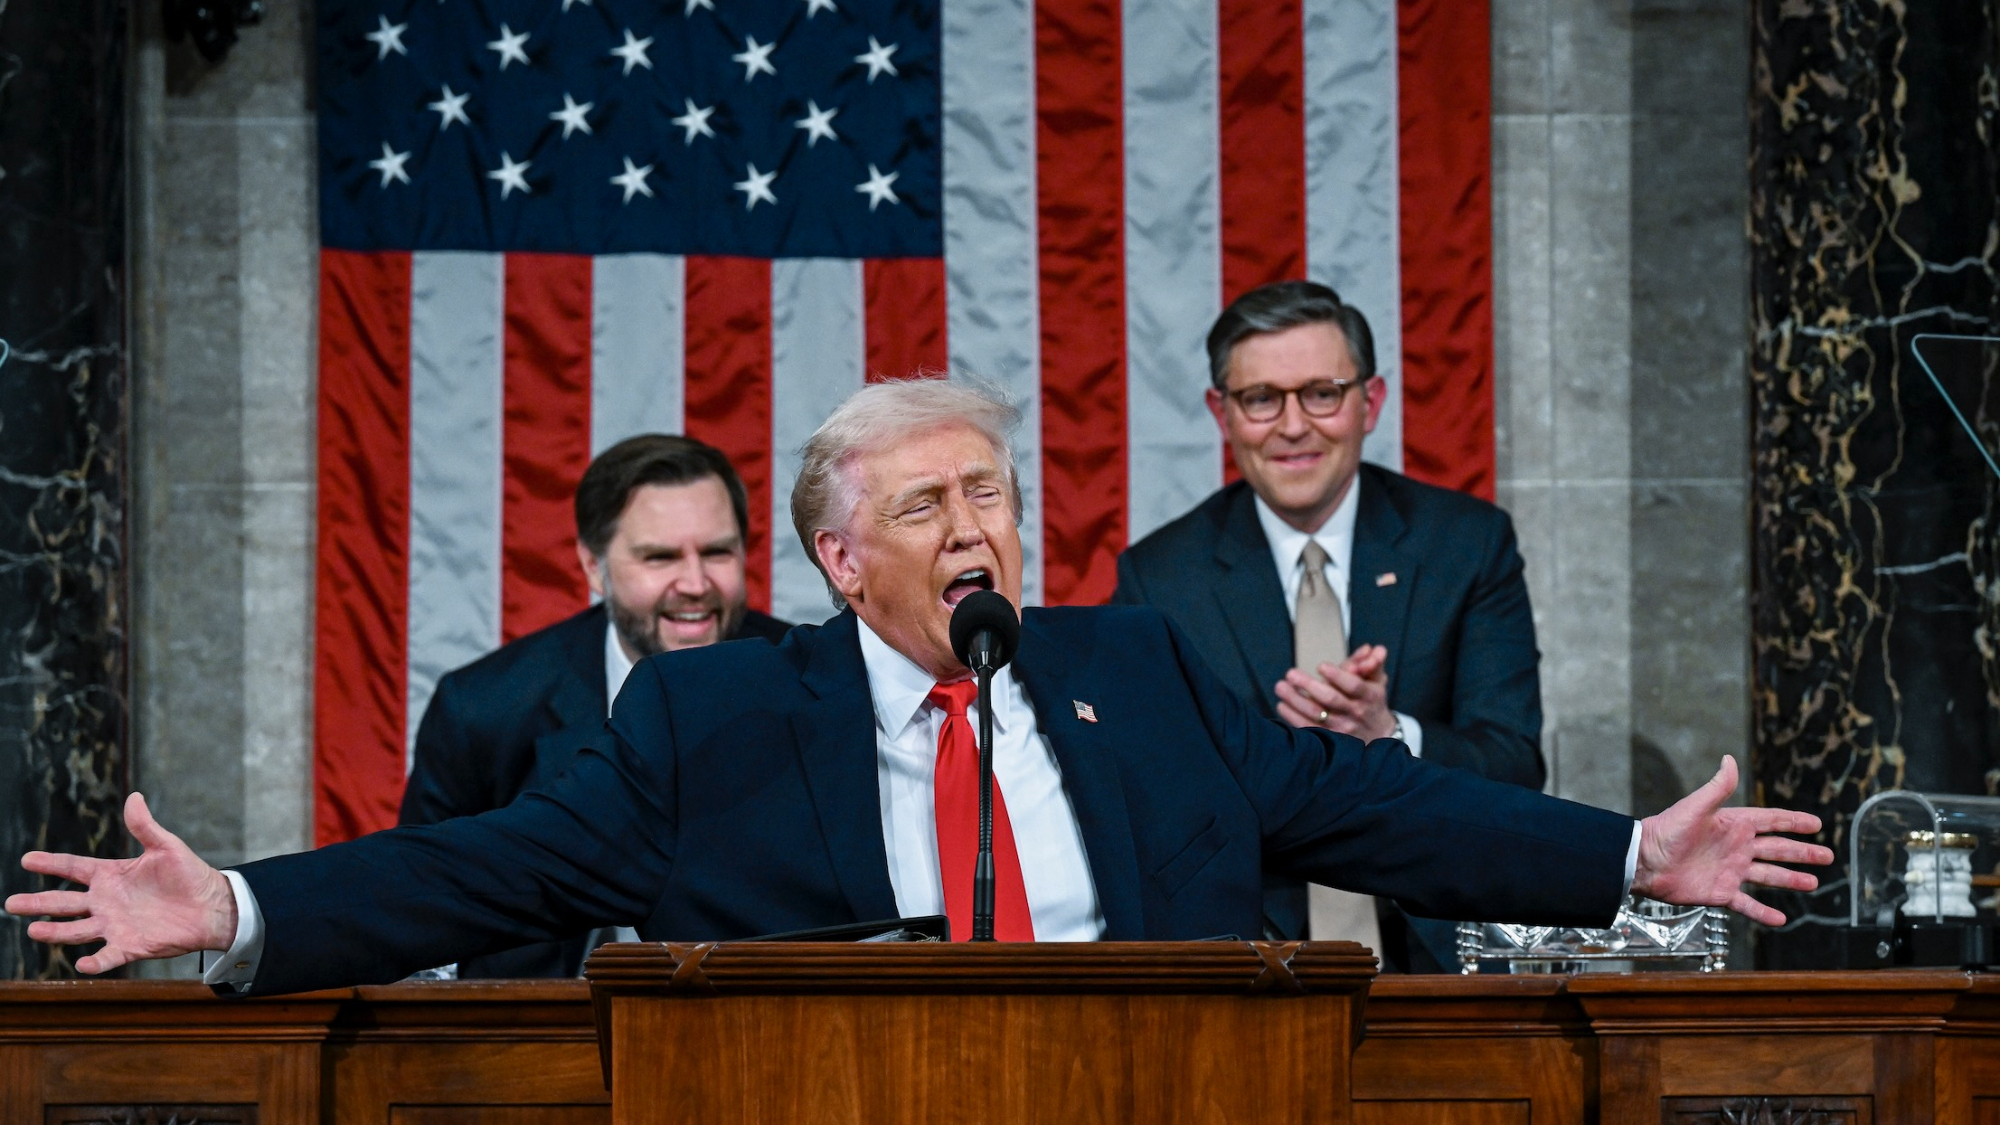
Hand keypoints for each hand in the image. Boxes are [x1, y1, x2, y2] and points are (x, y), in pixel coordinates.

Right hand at [4, 792, 237, 973]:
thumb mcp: (167, 847)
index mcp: (111, 875)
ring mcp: (115, 925)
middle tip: (11, 903)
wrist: (212, 905)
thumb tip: (134, 797)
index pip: (73, 868)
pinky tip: (81, 963)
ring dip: (56, 931)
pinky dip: (95, 961)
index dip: (51, 863)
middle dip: (38, 902)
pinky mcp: (131, 946)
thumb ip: (145, 826)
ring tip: (34, 930)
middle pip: (64, 902)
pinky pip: (108, 956)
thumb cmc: (189, 874)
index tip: (27, 859)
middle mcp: (106, 901)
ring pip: (77, 930)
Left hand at [1275, 644, 1396, 740]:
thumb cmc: (1372, 701)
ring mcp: (1343, 729)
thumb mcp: (1376, 681)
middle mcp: (1356, 713)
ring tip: (1281, 686)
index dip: (1337, 676)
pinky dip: (1293, 717)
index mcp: (1369, 696)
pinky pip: (1308, 729)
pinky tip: (1282, 705)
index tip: (1321, 665)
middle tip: (1291, 673)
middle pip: (1331, 699)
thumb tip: (1371, 648)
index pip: (1354, 686)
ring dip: (1295, 700)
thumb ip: (1371, 662)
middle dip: (1309, 685)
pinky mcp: (1330, 740)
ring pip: (1316, 714)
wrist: (1378, 734)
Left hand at [1631, 756, 1830, 925]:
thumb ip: (1717, 787)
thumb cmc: (1666, 831)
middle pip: (1778, 849)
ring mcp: (1731, 871)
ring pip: (1769, 876)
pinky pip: (1748, 904)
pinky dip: (1764, 913)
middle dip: (1803, 853)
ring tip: (1813, 883)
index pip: (1772, 821)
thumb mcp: (1695, 807)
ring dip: (1791, 879)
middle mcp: (1736, 848)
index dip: (1794, 822)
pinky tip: (1781, 919)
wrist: (1645, 862)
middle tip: (1828, 856)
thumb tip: (1729, 758)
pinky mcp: (1721, 893)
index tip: (1817, 824)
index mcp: (1733, 825)